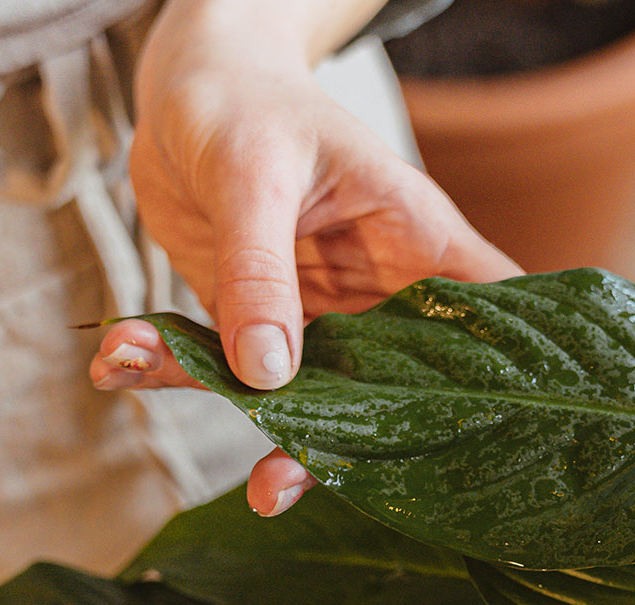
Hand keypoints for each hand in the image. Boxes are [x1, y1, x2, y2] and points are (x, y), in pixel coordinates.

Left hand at [90, 0, 520, 515]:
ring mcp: (320, 315)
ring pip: (308, 398)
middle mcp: (380, 292)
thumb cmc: (244, 101)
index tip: (501, 444)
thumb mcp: (253, 171)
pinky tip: (119, 361)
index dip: (515, 380)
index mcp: (417, 243)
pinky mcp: (258, 321)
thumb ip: (260, 270)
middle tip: (287, 485)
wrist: (187, 89)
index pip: (494, 314)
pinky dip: (173, 369)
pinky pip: (225, 366)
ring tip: (238, 472)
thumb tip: (270, 375)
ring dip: (256, 430)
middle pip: (399, 388)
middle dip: (357, 448)